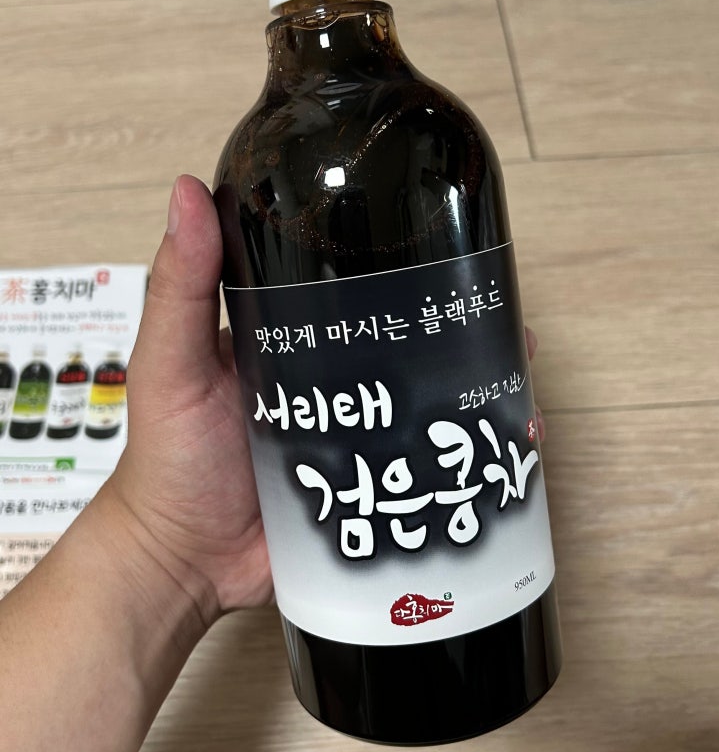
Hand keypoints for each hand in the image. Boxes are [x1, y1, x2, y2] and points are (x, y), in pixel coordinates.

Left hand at [110, 174, 544, 624]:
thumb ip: (181, 286)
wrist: (186, 562)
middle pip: (403, 342)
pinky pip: (425, 463)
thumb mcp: (173, 364)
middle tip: (501, 317)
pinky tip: (509, 441)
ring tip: (515, 375)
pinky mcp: (369, 485)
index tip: (446, 246)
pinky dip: (465, 453)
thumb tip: (188, 189)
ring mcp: (354, 435)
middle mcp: (329, 381)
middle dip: (456, 327)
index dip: (399, 268)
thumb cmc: (171, 460)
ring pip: (426, 400)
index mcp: (291, 339)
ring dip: (474, 386)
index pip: (352, 288)